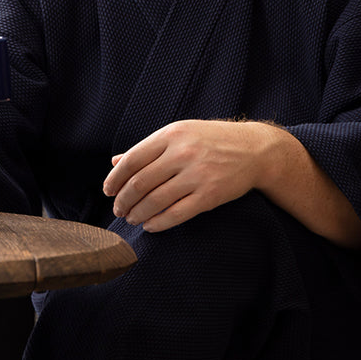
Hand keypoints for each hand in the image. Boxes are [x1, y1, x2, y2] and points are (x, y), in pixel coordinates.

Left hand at [103, 119, 283, 232]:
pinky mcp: (210, 195)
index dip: (115, 178)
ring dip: (138, 213)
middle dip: (123, 200)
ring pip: (155, 201)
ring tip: (131, 218)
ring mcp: (197, 174)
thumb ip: (148, 148)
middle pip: (140, 182)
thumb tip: (115, 162)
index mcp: (171, 135)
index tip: (107, 191)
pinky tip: (150, 225)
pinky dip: (158, 223)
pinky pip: (176, 214)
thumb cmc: (211, 140)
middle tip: (118, 209)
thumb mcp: (179, 134)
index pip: (132, 159)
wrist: (253, 149)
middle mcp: (182, 153)